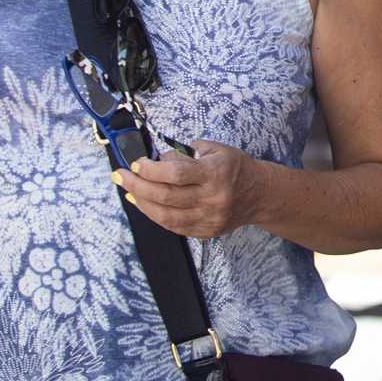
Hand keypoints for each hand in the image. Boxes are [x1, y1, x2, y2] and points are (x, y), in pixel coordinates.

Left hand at [118, 141, 259, 241]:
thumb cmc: (234, 167)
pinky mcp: (206, 231)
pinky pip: (174, 227)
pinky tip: (144, 205)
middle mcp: (212, 198)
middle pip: (166, 196)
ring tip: (129, 191)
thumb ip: (186, 154)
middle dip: (138, 185)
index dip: (152, 170)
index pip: (176, 174)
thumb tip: (158, 161)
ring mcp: (209, 218)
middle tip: (121, 176)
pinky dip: (155, 216)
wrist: (259, 194)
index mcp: (215, 173)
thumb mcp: (215, 150)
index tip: (137, 164)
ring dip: (142, 203)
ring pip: (166, 216)